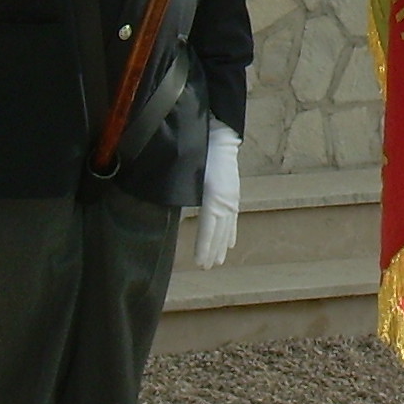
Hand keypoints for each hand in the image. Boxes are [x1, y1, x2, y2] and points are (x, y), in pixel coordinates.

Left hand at [194, 122, 240, 267]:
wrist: (219, 135)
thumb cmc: (198, 152)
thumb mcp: (186, 173)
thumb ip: (181, 195)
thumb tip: (170, 212)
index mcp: (214, 196)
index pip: (209, 227)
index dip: (204, 246)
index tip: (200, 263)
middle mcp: (226, 199)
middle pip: (219, 231)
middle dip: (212, 250)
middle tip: (206, 267)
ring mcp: (231, 197)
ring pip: (227, 227)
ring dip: (221, 245)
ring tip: (217, 261)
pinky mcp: (233, 193)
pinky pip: (233, 218)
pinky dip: (230, 233)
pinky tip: (229, 244)